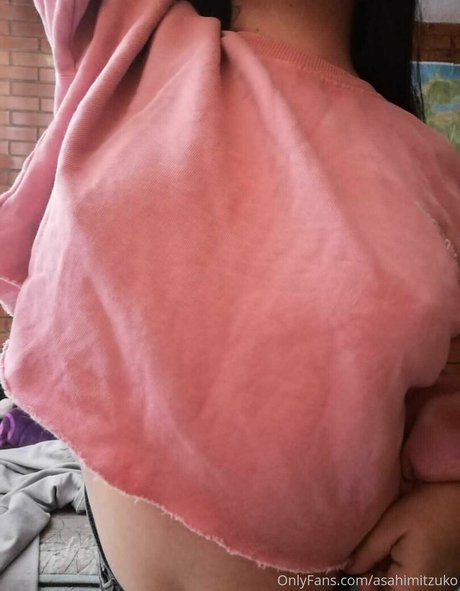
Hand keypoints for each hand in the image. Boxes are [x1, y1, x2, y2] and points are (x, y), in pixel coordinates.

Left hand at [343, 482, 459, 589]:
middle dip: (373, 579)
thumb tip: (348, 569)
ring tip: (381, 548)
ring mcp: (436, 589)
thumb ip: (367, 552)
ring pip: (400, 588)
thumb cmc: (430, 509)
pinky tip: (395, 550)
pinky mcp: (440, 580)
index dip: (364, 586)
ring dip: (385, 575)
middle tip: (367, 553)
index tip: (357, 566)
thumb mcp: (391, 524)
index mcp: (412, 588)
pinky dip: (398, 571)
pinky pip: (412, 583)